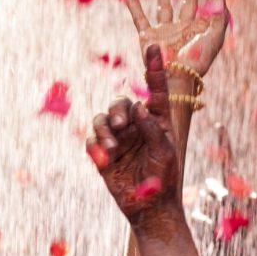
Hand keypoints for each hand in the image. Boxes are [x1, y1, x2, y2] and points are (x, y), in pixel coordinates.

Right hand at [89, 46, 184, 229]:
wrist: (149, 208)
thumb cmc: (163, 180)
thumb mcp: (164, 152)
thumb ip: (153, 128)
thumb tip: (138, 106)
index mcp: (157, 121)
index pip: (155, 90)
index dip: (154, 68)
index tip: (153, 46)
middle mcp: (136, 126)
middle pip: (121, 103)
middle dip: (118, 110)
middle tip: (121, 125)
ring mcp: (118, 140)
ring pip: (102, 120)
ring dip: (104, 130)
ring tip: (111, 147)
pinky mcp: (103, 156)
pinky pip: (92, 141)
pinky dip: (95, 146)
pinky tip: (103, 157)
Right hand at [126, 0, 229, 87]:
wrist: (174, 79)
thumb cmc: (197, 62)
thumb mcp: (214, 37)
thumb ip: (219, 16)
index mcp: (199, 29)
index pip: (207, 5)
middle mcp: (182, 29)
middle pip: (187, 3)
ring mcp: (164, 32)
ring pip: (164, 8)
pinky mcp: (147, 38)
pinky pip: (139, 20)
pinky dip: (134, 8)